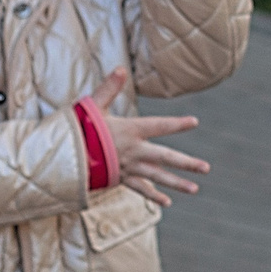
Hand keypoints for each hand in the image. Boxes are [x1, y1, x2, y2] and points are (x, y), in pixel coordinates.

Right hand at [88, 70, 209, 205]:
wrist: (64, 157)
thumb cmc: (78, 128)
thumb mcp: (93, 105)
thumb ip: (109, 88)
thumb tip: (121, 69)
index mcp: (130, 130)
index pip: (159, 125)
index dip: (177, 123)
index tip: (194, 122)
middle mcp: (134, 151)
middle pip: (165, 157)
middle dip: (186, 163)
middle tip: (206, 168)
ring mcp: (129, 167)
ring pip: (157, 177)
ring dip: (177, 183)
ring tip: (195, 189)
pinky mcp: (120, 179)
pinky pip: (140, 189)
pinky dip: (153, 196)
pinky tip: (167, 202)